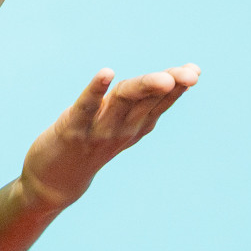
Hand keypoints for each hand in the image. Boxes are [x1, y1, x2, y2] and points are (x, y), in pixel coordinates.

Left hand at [17, 64, 199, 215]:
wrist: (55, 181)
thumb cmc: (89, 143)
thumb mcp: (119, 122)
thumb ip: (139, 102)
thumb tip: (168, 78)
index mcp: (135, 125)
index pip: (161, 102)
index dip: (178, 86)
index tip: (195, 70)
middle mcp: (122, 129)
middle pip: (147, 100)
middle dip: (169, 85)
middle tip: (188, 76)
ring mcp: (98, 130)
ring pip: (124, 102)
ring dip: (144, 88)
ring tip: (164, 77)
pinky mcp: (72, 128)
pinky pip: (87, 106)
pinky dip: (97, 89)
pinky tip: (106, 73)